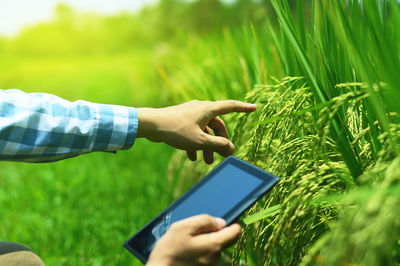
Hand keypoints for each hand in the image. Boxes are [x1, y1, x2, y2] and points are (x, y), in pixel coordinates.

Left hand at [137, 100, 256, 163]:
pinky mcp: (181, 120)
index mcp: (207, 109)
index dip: (243, 108)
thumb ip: (217, 145)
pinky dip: (195, 143)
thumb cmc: (175, 130)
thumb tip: (231, 148)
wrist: (150, 125)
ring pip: (204, 130)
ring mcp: (190, 114)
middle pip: (217, 125)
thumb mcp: (200, 141)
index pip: (230, 106)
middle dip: (220, 141)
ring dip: (207, 146)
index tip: (254, 108)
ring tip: (206, 162)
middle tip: (223, 157)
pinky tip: (192, 158)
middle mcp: (200, 109)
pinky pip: (193, 132)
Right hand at [146, 214, 240, 265]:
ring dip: (205, 245)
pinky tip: (187, 254)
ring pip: (214, 250)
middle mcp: (217, 260)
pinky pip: (207, 259)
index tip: (227, 219)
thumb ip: (204, 221)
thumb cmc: (168, 251)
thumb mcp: (183, 228)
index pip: (236, 232)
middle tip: (196, 233)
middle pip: (224, 241)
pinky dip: (200, 255)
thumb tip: (221, 222)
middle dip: (213, 234)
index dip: (233, 223)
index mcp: (214, 246)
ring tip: (187, 245)